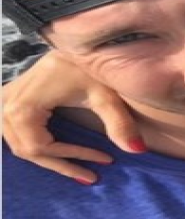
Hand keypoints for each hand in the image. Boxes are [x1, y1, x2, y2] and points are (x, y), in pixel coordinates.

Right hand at [2, 51, 143, 183]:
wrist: (71, 42)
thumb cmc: (87, 65)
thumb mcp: (104, 94)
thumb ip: (119, 122)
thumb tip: (137, 151)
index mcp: (23, 106)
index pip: (41, 147)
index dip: (72, 158)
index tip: (105, 161)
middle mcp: (5, 107)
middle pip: (28, 151)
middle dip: (62, 164)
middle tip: (92, 176)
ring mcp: (3, 105)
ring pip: (21, 146)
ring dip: (51, 159)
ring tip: (82, 171)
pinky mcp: (8, 103)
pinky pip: (18, 135)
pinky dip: (40, 147)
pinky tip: (62, 154)